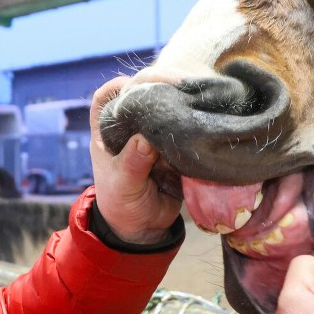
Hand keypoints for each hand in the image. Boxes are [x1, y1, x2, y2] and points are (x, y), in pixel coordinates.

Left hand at [89, 76, 182, 243]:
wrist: (145, 228)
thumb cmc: (122, 204)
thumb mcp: (123, 186)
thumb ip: (132, 163)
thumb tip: (145, 139)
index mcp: (107, 133)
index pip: (105, 98)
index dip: (118, 87)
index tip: (137, 86)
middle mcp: (130, 127)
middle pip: (140, 94)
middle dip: (158, 85)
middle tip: (178, 86)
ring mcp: (153, 133)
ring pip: (165, 105)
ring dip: (180, 98)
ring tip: (197, 96)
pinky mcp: (173, 143)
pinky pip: (183, 124)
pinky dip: (195, 116)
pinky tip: (208, 111)